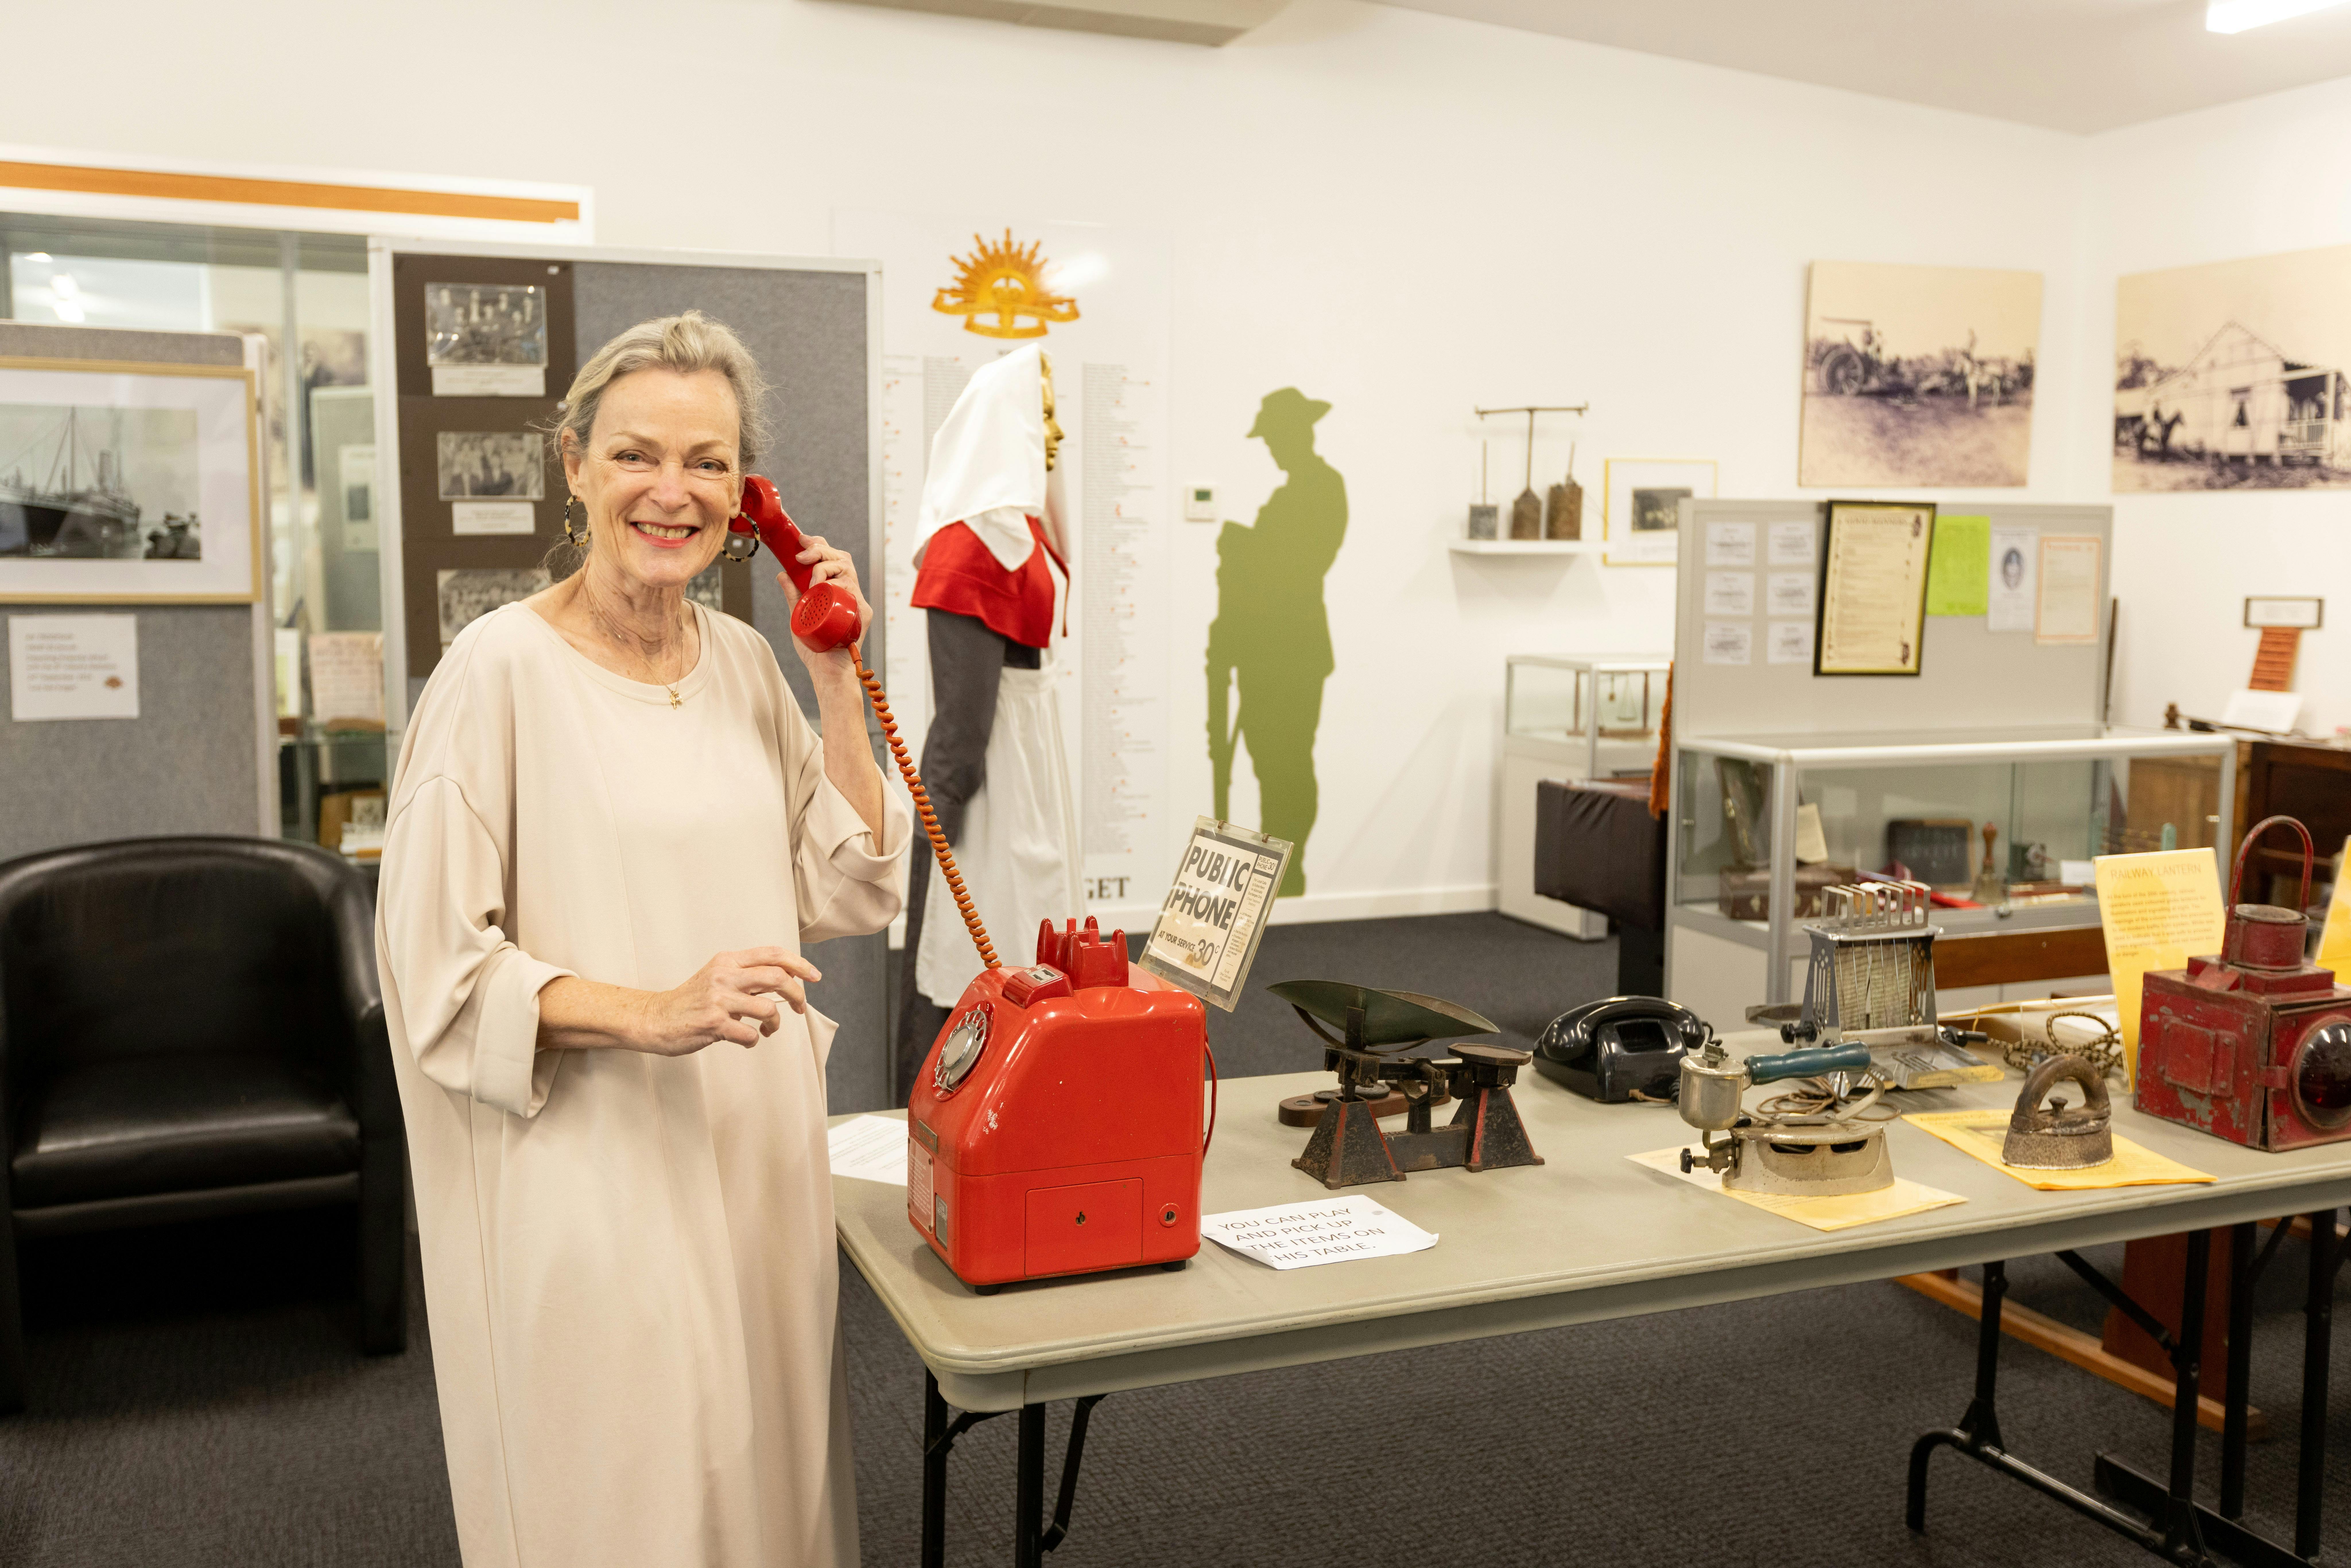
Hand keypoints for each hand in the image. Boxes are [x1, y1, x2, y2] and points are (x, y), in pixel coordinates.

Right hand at [632, 946, 820, 1054]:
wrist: (655, 1018)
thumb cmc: (691, 1000)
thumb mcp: (718, 976)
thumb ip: (747, 975)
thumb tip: (786, 981)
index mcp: (728, 961)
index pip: (772, 954)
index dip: (799, 964)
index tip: (815, 976)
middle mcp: (724, 976)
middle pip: (777, 977)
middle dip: (797, 994)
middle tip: (801, 1008)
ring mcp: (718, 1000)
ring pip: (768, 1008)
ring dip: (775, 1023)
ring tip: (768, 1029)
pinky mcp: (713, 1024)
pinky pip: (750, 1034)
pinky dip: (754, 1040)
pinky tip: (746, 1041)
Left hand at [777, 532, 873, 668]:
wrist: (827, 672)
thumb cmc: (816, 648)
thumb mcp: (800, 615)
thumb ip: (793, 594)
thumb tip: (782, 573)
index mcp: (839, 592)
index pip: (835, 561)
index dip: (821, 546)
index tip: (804, 541)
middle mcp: (851, 595)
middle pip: (843, 560)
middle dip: (822, 550)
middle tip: (803, 555)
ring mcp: (857, 604)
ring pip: (847, 571)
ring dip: (826, 567)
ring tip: (811, 579)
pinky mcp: (861, 614)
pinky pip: (852, 590)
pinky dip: (835, 584)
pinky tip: (823, 586)